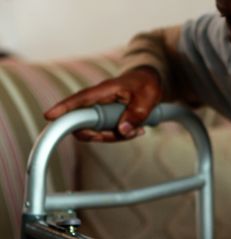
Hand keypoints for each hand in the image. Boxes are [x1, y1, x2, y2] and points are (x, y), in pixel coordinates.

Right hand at [44, 66, 161, 141]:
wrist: (149, 81)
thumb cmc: (146, 85)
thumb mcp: (147, 99)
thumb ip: (137, 115)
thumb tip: (123, 131)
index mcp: (105, 90)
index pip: (81, 99)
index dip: (64, 108)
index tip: (49, 116)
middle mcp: (98, 100)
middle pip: (85, 123)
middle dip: (101, 135)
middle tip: (122, 135)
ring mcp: (100, 109)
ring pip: (97, 130)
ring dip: (116, 136)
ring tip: (138, 130)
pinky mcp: (105, 117)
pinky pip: (107, 131)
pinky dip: (121, 134)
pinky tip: (138, 130)